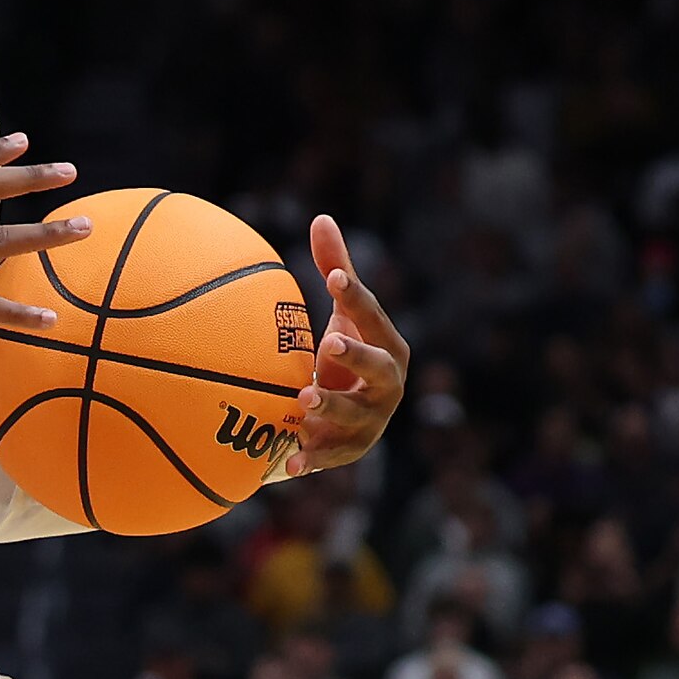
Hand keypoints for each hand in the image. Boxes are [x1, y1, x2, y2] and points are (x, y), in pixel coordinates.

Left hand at [278, 213, 413, 478]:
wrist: (344, 420)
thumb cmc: (345, 357)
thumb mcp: (343, 317)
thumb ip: (336, 272)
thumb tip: (321, 218)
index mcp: (389, 348)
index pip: (373, 318)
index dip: (355, 299)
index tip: (332, 278)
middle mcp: (387, 387)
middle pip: (380, 370)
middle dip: (358, 356)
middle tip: (330, 342)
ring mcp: (369, 422)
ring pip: (354, 416)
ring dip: (330, 406)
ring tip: (302, 397)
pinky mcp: (345, 451)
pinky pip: (327, 457)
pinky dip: (309, 459)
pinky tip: (289, 460)